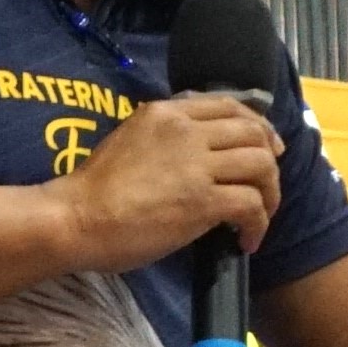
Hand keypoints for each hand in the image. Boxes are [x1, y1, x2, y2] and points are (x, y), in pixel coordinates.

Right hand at [58, 94, 281, 274]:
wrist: (76, 218)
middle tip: (269, 187)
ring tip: (260, 217)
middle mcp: (186, 131)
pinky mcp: (202, 201)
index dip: (258, 126)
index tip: (266, 146)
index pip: (229, 105)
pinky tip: (246, 241)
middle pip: (254, 133)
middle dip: (271, 160)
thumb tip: (199, 153)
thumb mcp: (130, 138)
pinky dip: (258, 224)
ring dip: (270, 194)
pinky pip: (251, 205)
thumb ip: (166, 137)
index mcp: (166, 112)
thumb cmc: (95, 189)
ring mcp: (196, 165)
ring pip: (261, 166)